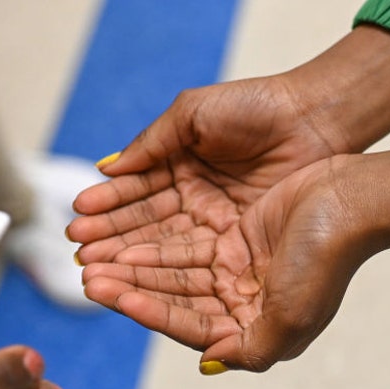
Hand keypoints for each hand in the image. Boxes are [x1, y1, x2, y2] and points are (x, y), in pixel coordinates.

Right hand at [69, 25, 389, 263]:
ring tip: (95, 274)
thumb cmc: (256, 106)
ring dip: (131, 263)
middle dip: (112, 242)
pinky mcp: (241, 246)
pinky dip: (166, 273)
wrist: (313, 119)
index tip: (76, 220)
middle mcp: (196, 202)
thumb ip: (152, 143)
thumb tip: (106, 170)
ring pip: (167, 249)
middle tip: (79, 256)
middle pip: (147, 227)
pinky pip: (197, 263)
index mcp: (180, 168)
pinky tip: (136, 280)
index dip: (108, 208)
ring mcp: (218, 226)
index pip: (136, 194)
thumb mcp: (194, 115)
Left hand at [80, 142, 389, 373]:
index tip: (108, 294)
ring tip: (93, 250)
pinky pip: (184, 234)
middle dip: (129, 283)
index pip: (185, 322)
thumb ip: (249, 351)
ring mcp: (236, 262)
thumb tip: (207, 365)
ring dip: (133, 258)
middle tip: (87, 271)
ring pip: (172, 263)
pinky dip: (154, 234)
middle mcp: (240, 297)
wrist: (355, 199)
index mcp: (251, 325)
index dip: (145, 310)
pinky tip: (124, 230)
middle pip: (172, 292)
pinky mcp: (235, 229)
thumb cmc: (327, 261)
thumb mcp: (290, 319)